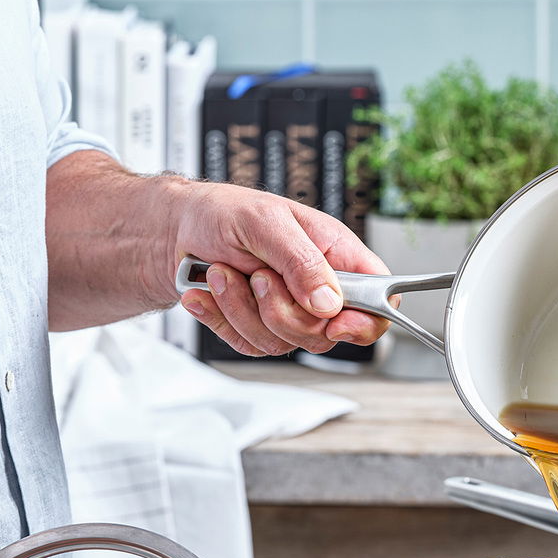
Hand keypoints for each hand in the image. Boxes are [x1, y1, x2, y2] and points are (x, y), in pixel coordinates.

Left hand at [169, 181, 390, 356]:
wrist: (177, 230)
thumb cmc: (224, 212)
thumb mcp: (265, 223)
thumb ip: (301, 262)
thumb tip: (329, 303)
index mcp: (336, 255)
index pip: (379, 299)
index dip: (367, 321)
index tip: (335, 324)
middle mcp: (318, 288)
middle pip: (325, 332)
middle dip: (282, 311)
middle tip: (257, 275)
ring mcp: (289, 312)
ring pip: (284, 343)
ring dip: (242, 309)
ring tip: (223, 273)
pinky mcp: (257, 328)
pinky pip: (250, 345)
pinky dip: (222, 318)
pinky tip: (209, 292)